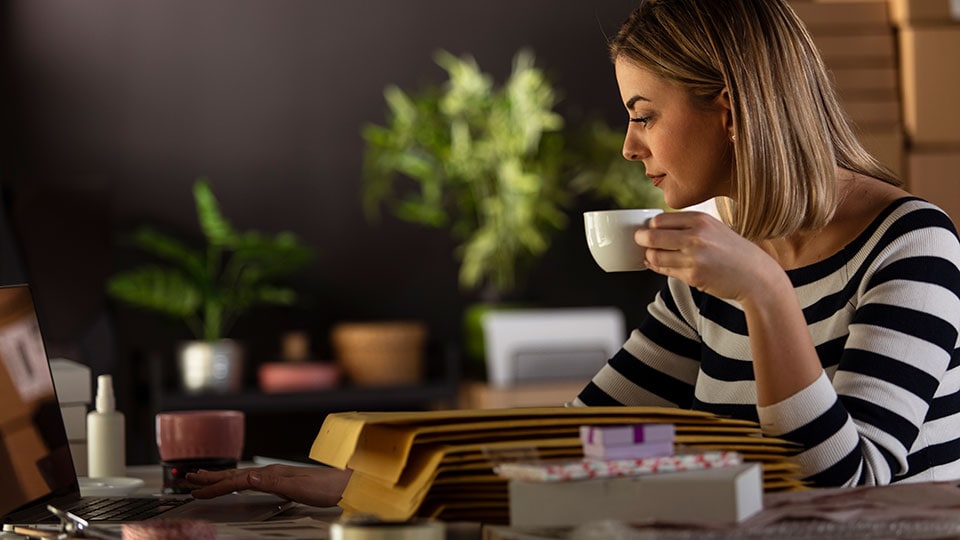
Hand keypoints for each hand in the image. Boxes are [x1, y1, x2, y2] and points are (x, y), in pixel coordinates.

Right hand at [187, 464, 351, 506]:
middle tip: (188, 477)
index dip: (214, 485)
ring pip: (242, 475)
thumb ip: (272, 483)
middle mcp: (273, 472)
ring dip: (221, 477)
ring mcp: (278, 475)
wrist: (348, 484)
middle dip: (211, 476)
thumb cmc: (327, 487)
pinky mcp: (284, 481)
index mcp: (272, 474)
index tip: (196, 489)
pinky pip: (251, 480)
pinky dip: (237, 481)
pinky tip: (238, 481)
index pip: (236, 479)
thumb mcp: (298, 488)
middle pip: (235, 474)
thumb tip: (247, 477)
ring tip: (205, 477)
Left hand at [635, 211, 781, 301]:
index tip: (649, 230)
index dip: (650, 226)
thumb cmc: (734, 251)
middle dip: (641, 240)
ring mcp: (693, 258)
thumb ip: (688, 226)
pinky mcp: (692, 276)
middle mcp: (695, 237)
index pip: (659, 220)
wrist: (756, 275)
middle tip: (640, 241)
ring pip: (654, 256)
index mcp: (700, 220)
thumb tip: (655, 227)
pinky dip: (658, 267)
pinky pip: (665, 270)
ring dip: (649, 256)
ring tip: (653, 255)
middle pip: (651, 236)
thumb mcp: (714, 228)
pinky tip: (658, 265)